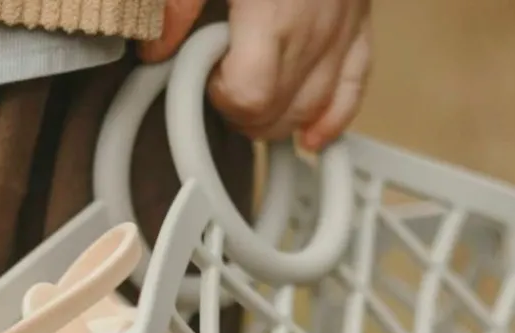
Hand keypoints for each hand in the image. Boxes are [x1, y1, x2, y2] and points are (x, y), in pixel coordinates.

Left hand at [139, 0, 371, 151]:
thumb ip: (175, 3)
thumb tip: (154, 49)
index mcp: (274, 13)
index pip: (251, 96)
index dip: (224, 98)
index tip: (208, 75)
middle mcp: (314, 28)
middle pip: (280, 112)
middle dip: (245, 112)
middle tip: (222, 85)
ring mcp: (342, 28)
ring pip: (315, 108)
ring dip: (280, 119)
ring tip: (254, 100)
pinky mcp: (360, 22)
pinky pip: (355, 86)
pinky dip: (334, 118)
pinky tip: (312, 136)